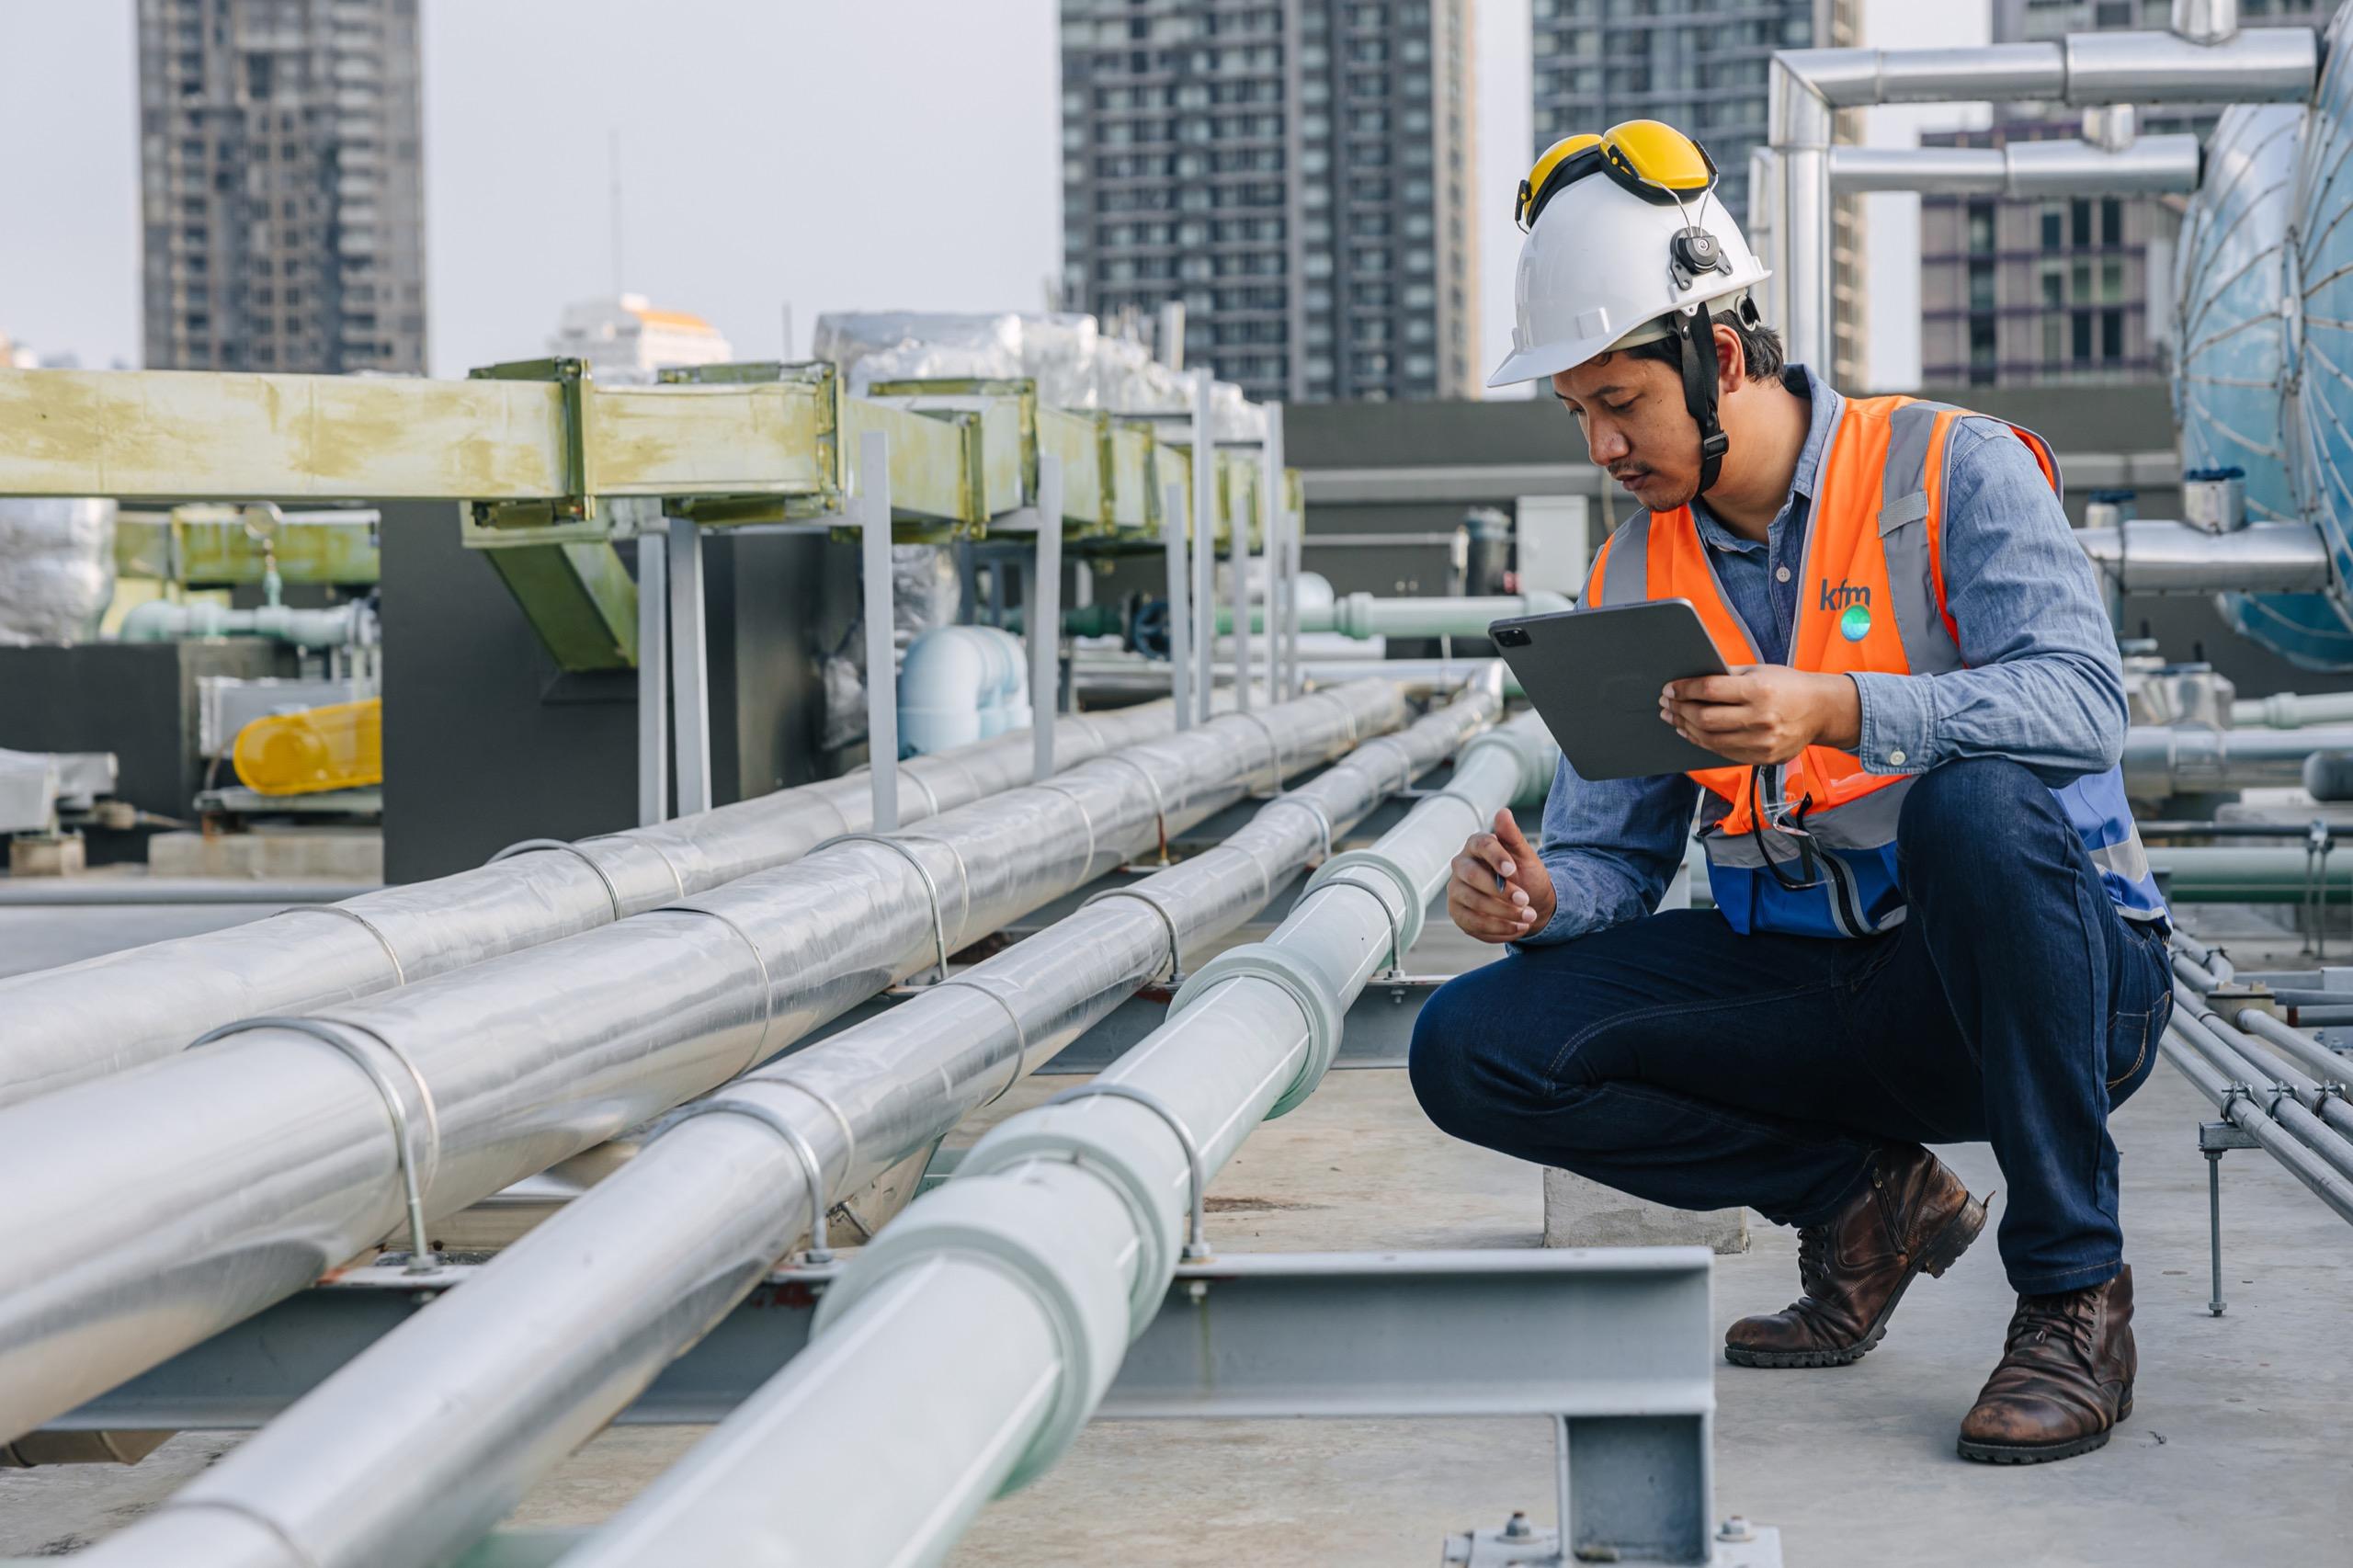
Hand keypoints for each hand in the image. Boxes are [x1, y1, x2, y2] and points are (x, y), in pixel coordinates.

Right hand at [1447, 809, 1556, 943]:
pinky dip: (1498, 929)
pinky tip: (1518, 928)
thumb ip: (1513, 836)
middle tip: (1525, 901)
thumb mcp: (1526, 856)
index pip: (1481, 846)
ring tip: (1528, 918)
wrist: (1529, 903)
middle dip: (1500, 892)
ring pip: (1473, 903)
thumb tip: (1503, 812)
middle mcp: (1461, 867)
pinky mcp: (1458, 914)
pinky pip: (1473, 924)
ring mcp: (1456, 891)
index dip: (1496, 858)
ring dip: (1503, 913)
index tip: (1512, 871)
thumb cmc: (1525, 875)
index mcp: (1476, 846)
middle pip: (1472, 877)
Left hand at [1660, 665, 1859, 765]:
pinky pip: (1723, 752)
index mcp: (1759, 690)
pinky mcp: (1763, 757)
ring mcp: (1762, 742)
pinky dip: (1702, 742)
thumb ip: (1727, 675)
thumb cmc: (1787, 686)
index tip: (1669, 689)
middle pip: (1705, 718)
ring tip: (1673, 718)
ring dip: (1686, 727)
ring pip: (1710, 739)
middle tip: (1666, 704)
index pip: (1709, 690)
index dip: (1684, 690)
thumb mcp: (1759, 671)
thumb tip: (1689, 679)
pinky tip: (1692, 732)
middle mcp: (1760, 718)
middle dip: (1680, 710)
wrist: (1822, 710)